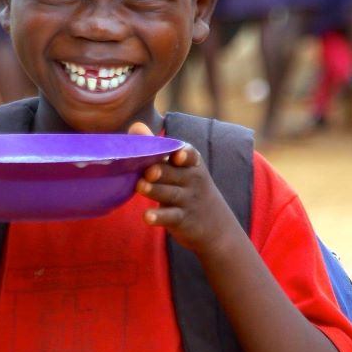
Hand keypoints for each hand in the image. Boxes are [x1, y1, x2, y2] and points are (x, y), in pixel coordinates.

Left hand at [128, 122, 237, 254]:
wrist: (215, 225)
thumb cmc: (187, 187)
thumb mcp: (178, 167)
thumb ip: (156, 147)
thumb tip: (136, 125)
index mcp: (190, 163)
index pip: (190, 155)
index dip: (184, 154)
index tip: (177, 154)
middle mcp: (191, 180)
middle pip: (174, 174)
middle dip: (161, 171)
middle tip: (148, 171)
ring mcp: (188, 200)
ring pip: (171, 194)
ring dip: (155, 190)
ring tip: (140, 186)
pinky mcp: (182, 220)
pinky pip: (170, 217)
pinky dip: (159, 217)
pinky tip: (147, 217)